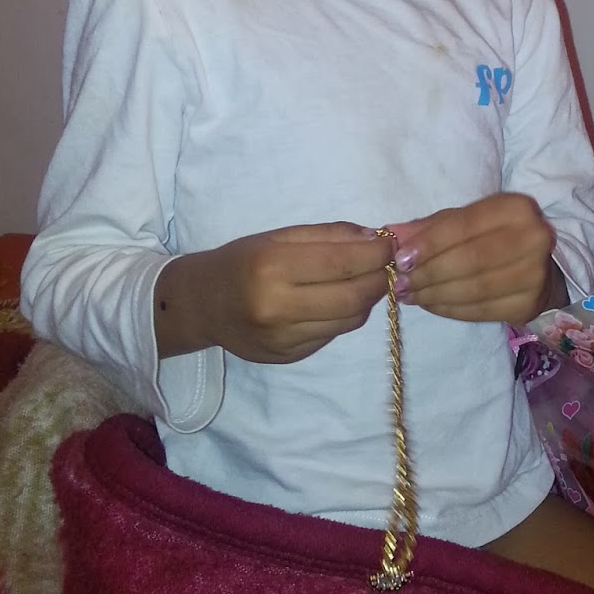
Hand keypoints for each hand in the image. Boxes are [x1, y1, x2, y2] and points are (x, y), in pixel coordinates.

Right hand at [154, 222, 392, 363]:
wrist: (200, 305)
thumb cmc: (241, 261)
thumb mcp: (278, 236)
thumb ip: (328, 235)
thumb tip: (374, 238)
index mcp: (273, 267)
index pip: (343, 263)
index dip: (377, 253)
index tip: (392, 244)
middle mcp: (278, 307)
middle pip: (354, 296)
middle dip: (381, 278)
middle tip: (388, 264)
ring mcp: (284, 338)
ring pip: (350, 320)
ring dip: (367, 299)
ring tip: (364, 280)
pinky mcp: (289, 357)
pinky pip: (333, 334)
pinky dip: (344, 316)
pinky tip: (337, 301)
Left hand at [386, 193, 567, 324]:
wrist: (539, 267)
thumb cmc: (493, 237)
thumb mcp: (464, 222)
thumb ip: (429, 228)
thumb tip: (391, 235)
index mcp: (516, 208)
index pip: (464, 225)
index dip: (430, 243)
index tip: (400, 259)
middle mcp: (534, 238)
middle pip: (471, 259)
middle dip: (429, 273)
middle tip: (399, 282)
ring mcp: (535, 275)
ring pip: (474, 289)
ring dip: (434, 294)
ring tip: (408, 294)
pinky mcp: (529, 305)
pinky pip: (480, 311)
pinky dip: (449, 309)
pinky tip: (430, 304)